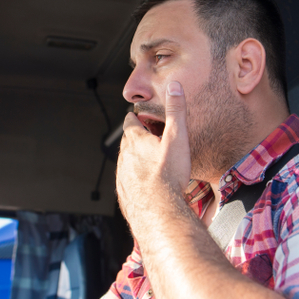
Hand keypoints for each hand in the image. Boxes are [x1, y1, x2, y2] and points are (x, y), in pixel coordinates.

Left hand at [116, 81, 190, 228]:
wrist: (158, 211)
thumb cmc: (169, 175)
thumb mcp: (177, 138)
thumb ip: (176, 111)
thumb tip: (175, 87)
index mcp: (135, 140)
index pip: (130, 122)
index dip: (137, 118)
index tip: (141, 117)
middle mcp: (124, 156)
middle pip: (127, 142)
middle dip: (137, 138)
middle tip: (149, 138)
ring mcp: (122, 176)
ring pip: (126, 162)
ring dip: (135, 160)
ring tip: (149, 162)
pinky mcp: (123, 193)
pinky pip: (127, 181)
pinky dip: (135, 179)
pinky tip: (146, 184)